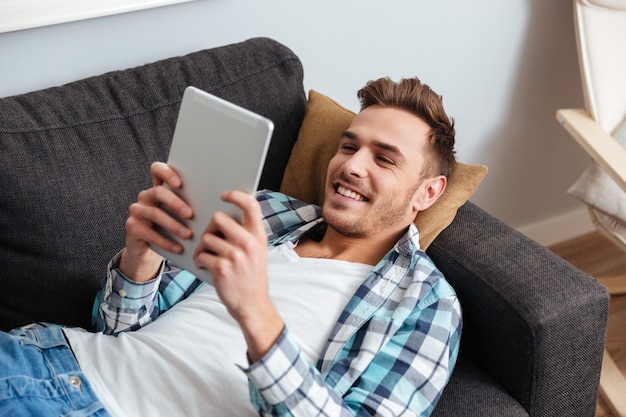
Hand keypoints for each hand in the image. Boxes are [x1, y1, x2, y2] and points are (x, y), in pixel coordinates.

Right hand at [120, 162, 193, 281]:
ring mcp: (137, 211)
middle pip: (158, 192)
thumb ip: (192, 205)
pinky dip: (166, 242)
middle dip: (176, 203)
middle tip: (190, 215)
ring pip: (155, 213)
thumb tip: (217, 201)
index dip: (167, 173)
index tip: (179, 184)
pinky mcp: (132, 227)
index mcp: (158, 188)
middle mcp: (146, 196)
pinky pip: (149, 233)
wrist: (148, 250)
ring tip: (188, 235)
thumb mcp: (181, 216)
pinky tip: (178, 248)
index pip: (157, 169)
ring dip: (174, 225)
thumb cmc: (172, 229)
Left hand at [193, 190, 283, 361]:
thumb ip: (246, 233)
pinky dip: (200, 261)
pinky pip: (202, 255)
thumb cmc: (252, 276)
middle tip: (210, 239)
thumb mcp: (258, 251)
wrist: (253, 304)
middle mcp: (248, 243)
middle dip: (210, 228)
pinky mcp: (222, 268)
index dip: (236, 195)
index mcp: (258, 235)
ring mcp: (235, 255)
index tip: (224, 195)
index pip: (250, 205)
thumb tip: (226, 215)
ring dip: (202, 248)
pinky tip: (205, 267)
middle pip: (219, 218)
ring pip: (207, 238)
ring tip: (206, 257)